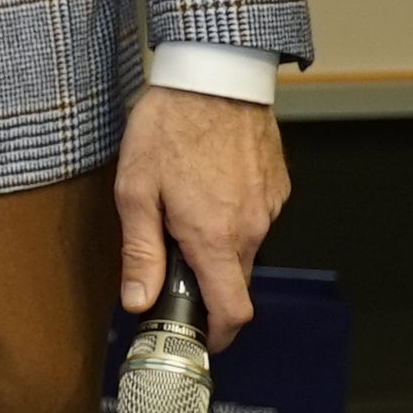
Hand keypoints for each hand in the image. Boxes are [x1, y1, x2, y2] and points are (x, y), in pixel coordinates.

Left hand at [116, 84, 289, 350]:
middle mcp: (252, 229)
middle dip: (207, 286)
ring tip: (183, 212)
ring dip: (217, 246)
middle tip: (171, 266)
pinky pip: (255, 219)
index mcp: (215, 238)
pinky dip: (232, 218)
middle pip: (235, 282)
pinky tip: (206, 188)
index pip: (233, 312)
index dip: (218, 336)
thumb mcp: (135, 190)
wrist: (215, 75)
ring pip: (244, 249)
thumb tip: (137, 301)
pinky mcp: (277, 186)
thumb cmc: (169, 126)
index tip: (200, 337)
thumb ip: (139, 252)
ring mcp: (270, 207)